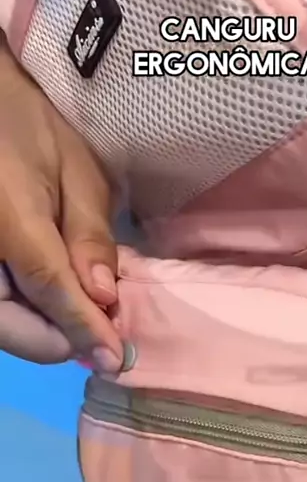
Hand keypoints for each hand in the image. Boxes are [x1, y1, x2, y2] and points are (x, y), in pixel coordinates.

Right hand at [0, 40, 122, 370]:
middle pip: (24, 336)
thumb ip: (88, 239)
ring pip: (13, 329)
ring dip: (49, 324)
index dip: (90, 335)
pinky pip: (5, 311)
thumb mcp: (73, 171)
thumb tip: (105, 300)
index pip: (53, 304)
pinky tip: (55, 281)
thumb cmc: (25, 123)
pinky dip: (32, 308)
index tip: (121, 358)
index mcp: (7, 228)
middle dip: (68, 334)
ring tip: (81, 292)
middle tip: (103, 313)